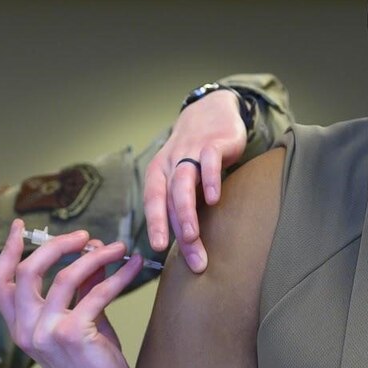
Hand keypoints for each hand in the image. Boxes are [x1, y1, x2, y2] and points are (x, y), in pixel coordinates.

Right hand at [0, 219, 143, 367]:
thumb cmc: (93, 363)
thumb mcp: (82, 319)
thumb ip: (81, 287)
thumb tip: (92, 250)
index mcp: (20, 327)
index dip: (7, 251)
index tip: (20, 227)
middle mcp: (26, 330)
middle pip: (26, 271)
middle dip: (56, 246)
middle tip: (84, 236)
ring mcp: (46, 333)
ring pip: (64, 276)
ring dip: (94, 256)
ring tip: (118, 248)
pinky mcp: (72, 334)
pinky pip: (96, 293)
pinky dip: (118, 276)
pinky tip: (134, 267)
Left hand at [144, 89, 250, 274]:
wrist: (211, 109)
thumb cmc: (196, 154)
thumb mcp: (185, 177)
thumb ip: (184, 203)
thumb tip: (187, 244)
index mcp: (159, 173)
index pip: (153, 201)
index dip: (155, 224)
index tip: (159, 249)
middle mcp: (171, 163)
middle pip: (169, 199)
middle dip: (177, 230)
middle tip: (189, 257)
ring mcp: (191, 151)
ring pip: (183, 183)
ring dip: (186, 211)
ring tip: (192, 236)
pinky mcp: (213, 143)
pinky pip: (208, 161)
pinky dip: (209, 179)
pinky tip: (214, 198)